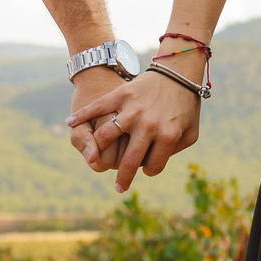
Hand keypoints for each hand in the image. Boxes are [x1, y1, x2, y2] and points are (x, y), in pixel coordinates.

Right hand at [68, 68, 200, 192]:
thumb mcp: (190, 132)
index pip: (151, 167)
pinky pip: (97, 107)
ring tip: (97, 159)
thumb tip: (153, 165)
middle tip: (119, 188)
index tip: (145, 167)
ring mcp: (133, 110)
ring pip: (106, 137)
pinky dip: (81, 115)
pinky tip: (70, 123)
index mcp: (168, 136)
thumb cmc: (186, 106)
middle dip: (123, 178)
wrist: (179, 72)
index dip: (148, 170)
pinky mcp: (121, 95)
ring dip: (98, 153)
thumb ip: (175, 153)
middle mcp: (149, 125)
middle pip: (128, 161)